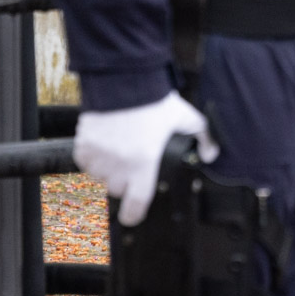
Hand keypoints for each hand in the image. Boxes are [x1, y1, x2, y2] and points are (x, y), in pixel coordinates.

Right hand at [74, 91, 217, 226]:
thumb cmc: (156, 101)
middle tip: (134, 162)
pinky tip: (106, 143)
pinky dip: (93, 157)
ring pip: (100, 176)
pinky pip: (85, 162)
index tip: (133, 216)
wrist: (124, 79)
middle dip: (126, 180)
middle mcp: (118, 165)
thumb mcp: (186, 118)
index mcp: (144, 163)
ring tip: (121, 148)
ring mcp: (98, 156)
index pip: (136, 203)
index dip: (134, 214)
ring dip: (108, 169)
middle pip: (118, 188)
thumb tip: (211, 155)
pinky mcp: (83, 145)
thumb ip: (203, 138)